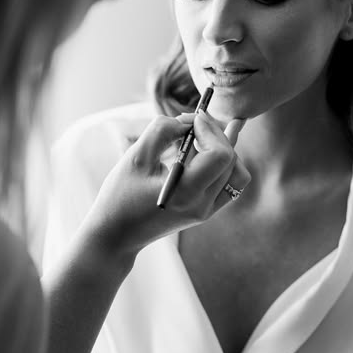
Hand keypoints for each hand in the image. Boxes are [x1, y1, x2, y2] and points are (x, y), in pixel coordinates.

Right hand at [77, 111, 249, 269]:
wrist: (117, 233)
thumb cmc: (120, 194)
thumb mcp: (136, 156)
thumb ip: (162, 131)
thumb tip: (189, 120)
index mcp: (185, 193)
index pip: (219, 155)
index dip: (209, 130)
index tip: (191, 119)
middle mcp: (202, 205)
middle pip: (230, 160)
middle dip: (215, 134)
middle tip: (193, 123)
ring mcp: (206, 211)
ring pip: (236, 172)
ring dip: (223, 149)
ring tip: (204, 135)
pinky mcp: (206, 212)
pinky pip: (230, 185)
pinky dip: (224, 165)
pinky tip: (210, 149)